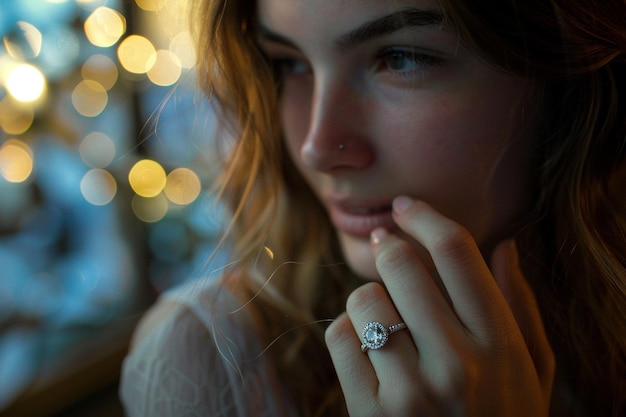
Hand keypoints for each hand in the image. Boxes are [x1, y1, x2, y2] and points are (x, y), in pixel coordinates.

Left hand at [325, 196, 554, 415]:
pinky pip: (338, 337)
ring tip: (384, 318)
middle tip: (388, 249)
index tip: (406, 205)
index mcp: (500, 345)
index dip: (425, 215)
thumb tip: (504, 245)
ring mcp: (410, 390)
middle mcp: (457, 363)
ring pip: (364, 298)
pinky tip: (367, 351)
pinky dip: (346, 334)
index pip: (456, 252)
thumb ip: (521, 308)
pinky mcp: (370, 412)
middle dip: (390, 248)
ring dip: (368, 298)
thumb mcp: (533, 373)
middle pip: (402, 264)